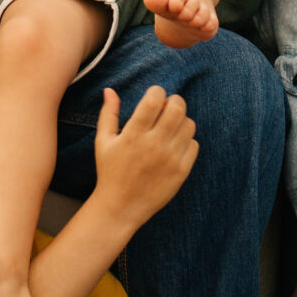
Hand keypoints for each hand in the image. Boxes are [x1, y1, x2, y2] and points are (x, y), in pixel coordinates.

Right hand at [89, 87, 197, 230]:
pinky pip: (194, 145)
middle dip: (174, 101)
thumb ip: (108, 113)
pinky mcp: (181, 172)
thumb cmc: (110, 171)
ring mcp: (170, 159)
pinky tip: (174, 145)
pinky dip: (187, 140)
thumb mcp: (103, 141)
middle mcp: (154, 145)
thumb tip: (109, 90)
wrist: (121, 207)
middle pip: (177, 108)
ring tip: (170, 127)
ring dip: (181, 120)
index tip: (154, 96)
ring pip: (189, 125)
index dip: (156, 91)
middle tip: (167, 107)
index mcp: (133, 134)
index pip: (154, 99)